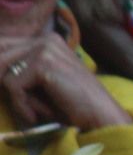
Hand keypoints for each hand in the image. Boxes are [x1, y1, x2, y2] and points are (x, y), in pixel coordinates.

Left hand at [0, 33, 131, 130]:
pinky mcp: (43, 63)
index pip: (3, 45)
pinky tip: (37, 114)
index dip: (2, 69)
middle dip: (4, 82)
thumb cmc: (73, 104)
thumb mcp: (43, 82)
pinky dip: (21, 104)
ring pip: (2, 70)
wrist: (101, 115)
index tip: (9, 88)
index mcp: (48, 40)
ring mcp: (45, 48)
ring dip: (15, 96)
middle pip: (0, 56)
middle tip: (24, 103)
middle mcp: (46, 38)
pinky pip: (12, 85)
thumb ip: (20, 71)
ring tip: (33, 109)